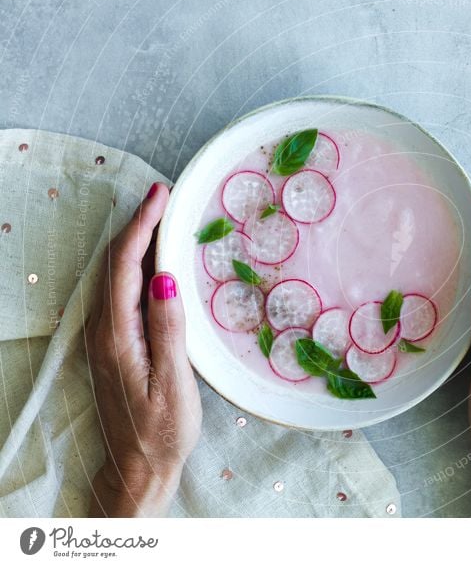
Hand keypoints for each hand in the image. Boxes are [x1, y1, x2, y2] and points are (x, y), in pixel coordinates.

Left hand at [85, 183, 201, 516]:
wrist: (139, 467)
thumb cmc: (163, 431)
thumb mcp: (174, 382)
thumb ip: (168, 328)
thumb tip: (165, 276)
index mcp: (118, 336)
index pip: (124, 267)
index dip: (142, 226)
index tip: (161, 196)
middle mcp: (104, 332)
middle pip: (114, 265)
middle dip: (137, 225)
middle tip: (164, 196)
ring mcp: (106, 339)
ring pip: (115, 276)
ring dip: (136, 243)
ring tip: (162, 218)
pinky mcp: (114, 346)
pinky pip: (121, 293)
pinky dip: (136, 267)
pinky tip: (155, 263)